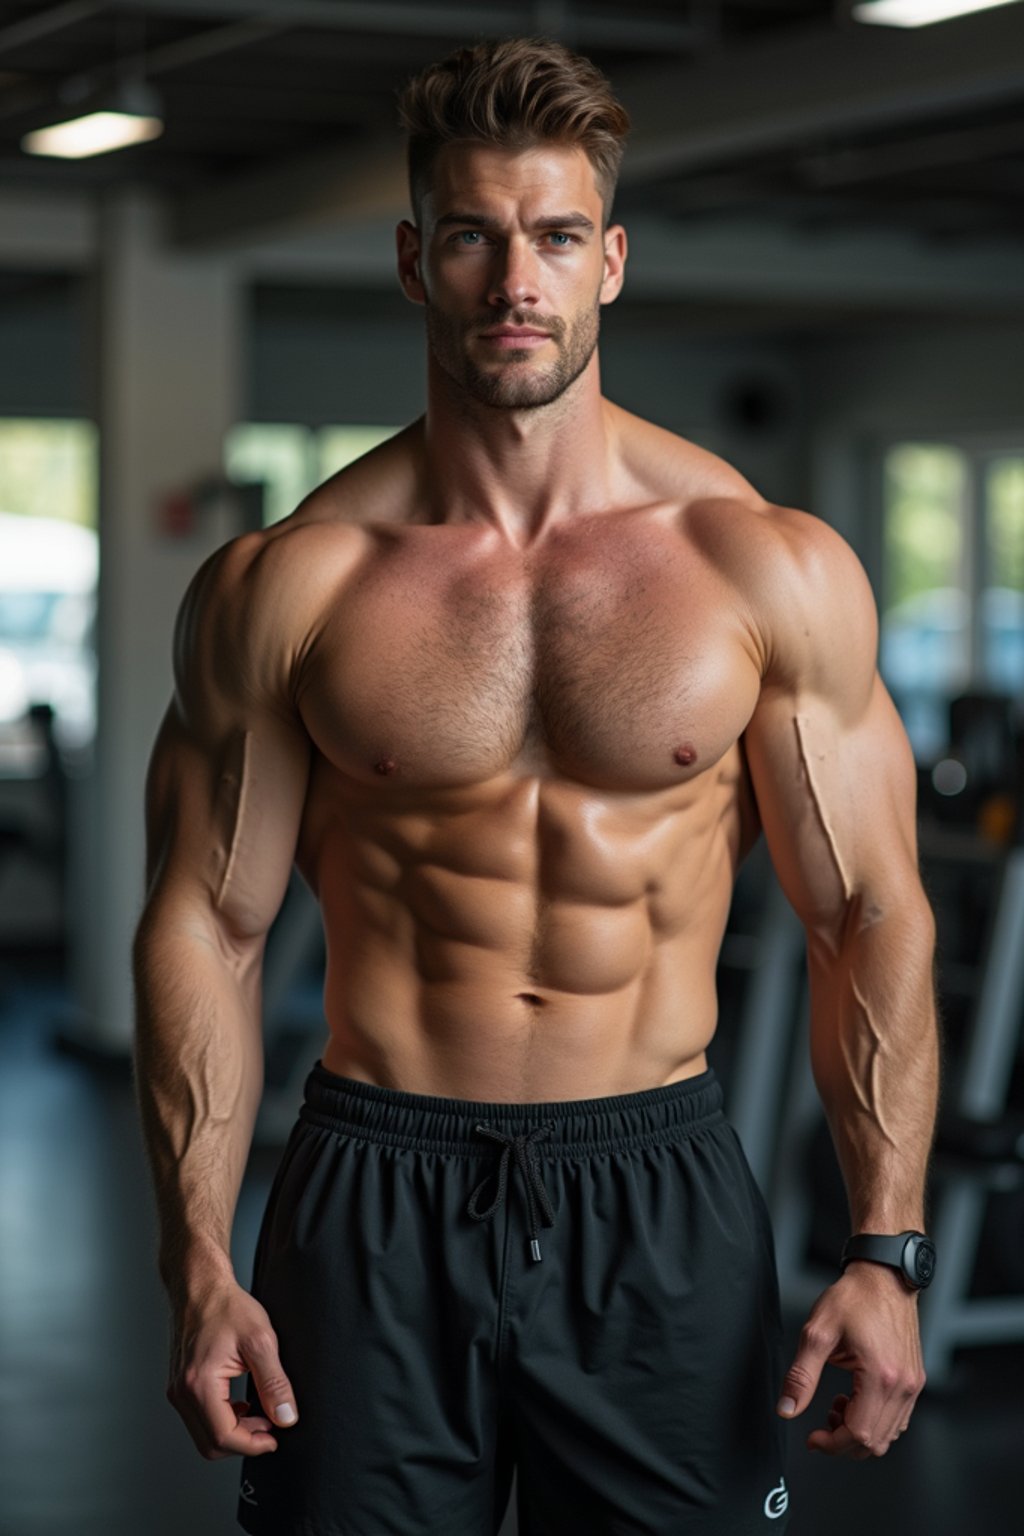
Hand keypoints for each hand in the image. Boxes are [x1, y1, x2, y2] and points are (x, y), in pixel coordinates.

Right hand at [166, 1276, 299, 1459]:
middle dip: (244, 1441)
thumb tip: (286, 1418)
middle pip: (211, 1444)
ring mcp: (177, 1391)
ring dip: (235, 1432)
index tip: (276, 1438)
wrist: (200, 1287)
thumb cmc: (228, 1307)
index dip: (254, 1444)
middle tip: (271, 1425)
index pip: (224, 1436)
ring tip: (261, 1412)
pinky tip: (243, 1403)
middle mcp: (181, 1393)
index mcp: (198, 1384)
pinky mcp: (180, 1387)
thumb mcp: (261, 1341)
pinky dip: (223, 1420)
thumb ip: (274, 1383)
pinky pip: (200, 1419)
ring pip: (205, 1435)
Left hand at [776, 1261, 925, 1457]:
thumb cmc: (854, 1298)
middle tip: (822, 1423)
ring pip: (889, 1436)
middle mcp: (902, 1386)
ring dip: (860, 1433)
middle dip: (843, 1442)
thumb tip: (787, 1408)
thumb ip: (801, 1375)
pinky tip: (856, 1400)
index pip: (859, 1435)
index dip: (831, 1444)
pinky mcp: (914, 1380)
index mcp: (880, 1376)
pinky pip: (898, 1420)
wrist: (883, 1276)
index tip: (813, 1437)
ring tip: (839, 1405)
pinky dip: (875, 1422)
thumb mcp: (817, 1332)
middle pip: (875, 1443)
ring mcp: (912, 1385)